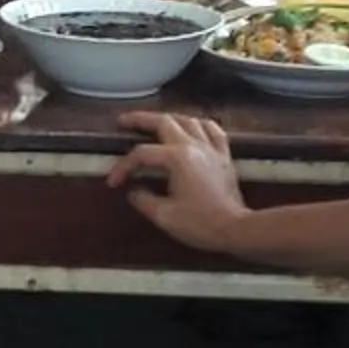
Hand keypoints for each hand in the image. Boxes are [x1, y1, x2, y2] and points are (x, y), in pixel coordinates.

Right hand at [108, 112, 250, 253]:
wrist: (236, 229)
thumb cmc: (200, 223)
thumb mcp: (164, 216)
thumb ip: (144, 200)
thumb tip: (134, 192)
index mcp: (176, 158)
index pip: (141, 155)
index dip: (123, 167)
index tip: (113, 182)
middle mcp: (193, 145)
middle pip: (163, 122)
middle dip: (140, 120)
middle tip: (124, 121)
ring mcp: (211, 148)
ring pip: (188, 120)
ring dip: (168, 118)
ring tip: (155, 122)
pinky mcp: (224, 156)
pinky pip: (213, 130)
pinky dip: (200, 124)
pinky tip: (193, 126)